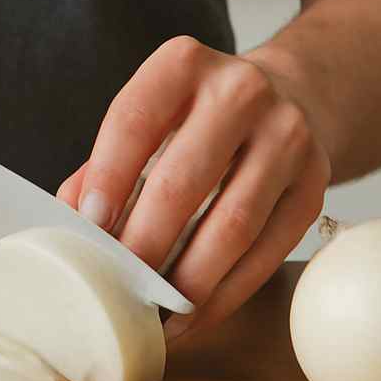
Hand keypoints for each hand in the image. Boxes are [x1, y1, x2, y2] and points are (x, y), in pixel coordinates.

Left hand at [57, 36, 329, 340]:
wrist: (290, 98)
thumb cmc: (197, 119)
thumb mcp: (150, 119)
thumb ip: (103, 165)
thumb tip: (67, 226)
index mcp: (184, 65)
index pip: (135, 119)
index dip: (108, 176)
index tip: (90, 226)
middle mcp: (242, 90)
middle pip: (184, 179)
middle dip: (145, 242)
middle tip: (118, 285)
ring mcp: (287, 137)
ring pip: (233, 225)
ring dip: (188, 281)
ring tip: (155, 313)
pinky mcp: (314, 186)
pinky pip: (267, 252)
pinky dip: (226, 294)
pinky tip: (194, 316)